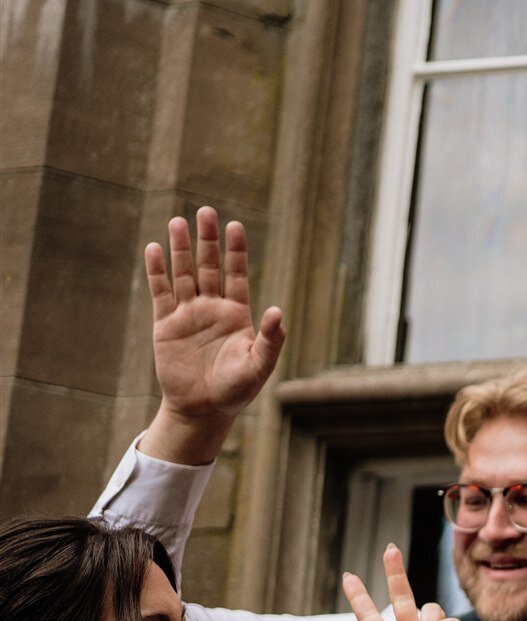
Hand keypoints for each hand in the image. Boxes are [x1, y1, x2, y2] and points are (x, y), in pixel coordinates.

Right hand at [146, 207, 285, 428]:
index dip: (236, 251)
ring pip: (184, 273)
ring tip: (177, 221)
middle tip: (206, 211)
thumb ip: (270, 340)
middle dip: (208, 240)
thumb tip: (277, 311)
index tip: (236, 226)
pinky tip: (154, 249)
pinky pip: (161, 293)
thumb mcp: (258, 366)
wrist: (203, 409)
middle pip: (209, 266)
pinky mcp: (165, 324)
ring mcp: (188, 314)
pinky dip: (157, 272)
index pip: (237, 274)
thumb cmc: (236, 390)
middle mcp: (212, 308)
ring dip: (181, 248)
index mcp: (237, 314)